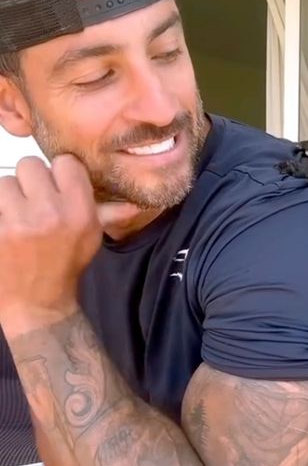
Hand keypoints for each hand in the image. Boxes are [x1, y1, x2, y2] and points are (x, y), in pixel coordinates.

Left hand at [0, 155, 101, 329]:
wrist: (36, 302)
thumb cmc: (66, 265)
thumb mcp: (93, 238)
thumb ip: (109, 213)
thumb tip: (137, 203)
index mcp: (79, 212)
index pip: (65, 162)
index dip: (61, 172)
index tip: (59, 185)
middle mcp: (50, 213)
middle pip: (30, 165)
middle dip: (31, 181)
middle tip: (34, 200)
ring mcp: (17, 222)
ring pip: (5, 182)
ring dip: (9, 196)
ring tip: (17, 215)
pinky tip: (7, 226)